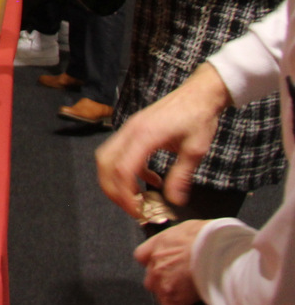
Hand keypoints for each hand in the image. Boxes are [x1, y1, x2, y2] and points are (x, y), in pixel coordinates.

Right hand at [96, 64, 229, 216]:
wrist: (199, 93)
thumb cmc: (199, 118)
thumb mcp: (195, 150)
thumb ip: (181, 176)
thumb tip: (173, 201)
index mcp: (144, 136)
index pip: (122, 169)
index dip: (125, 194)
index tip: (138, 211)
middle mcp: (129, 131)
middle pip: (105, 164)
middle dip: (113, 190)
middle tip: (132, 208)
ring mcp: (128, 129)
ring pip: (106, 157)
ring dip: (114, 179)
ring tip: (134, 197)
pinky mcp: (132, 130)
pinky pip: (118, 152)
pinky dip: (126, 170)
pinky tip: (148, 179)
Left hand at [136, 220, 206, 304]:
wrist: (213, 251)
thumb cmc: (206, 236)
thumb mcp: (189, 228)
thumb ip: (181, 239)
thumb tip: (192, 243)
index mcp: (157, 246)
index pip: (141, 256)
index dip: (151, 262)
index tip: (160, 266)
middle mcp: (154, 265)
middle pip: (151, 279)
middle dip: (162, 282)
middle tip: (180, 285)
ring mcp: (161, 283)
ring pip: (159, 295)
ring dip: (170, 298)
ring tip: (186, 302)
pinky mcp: (172, 299)